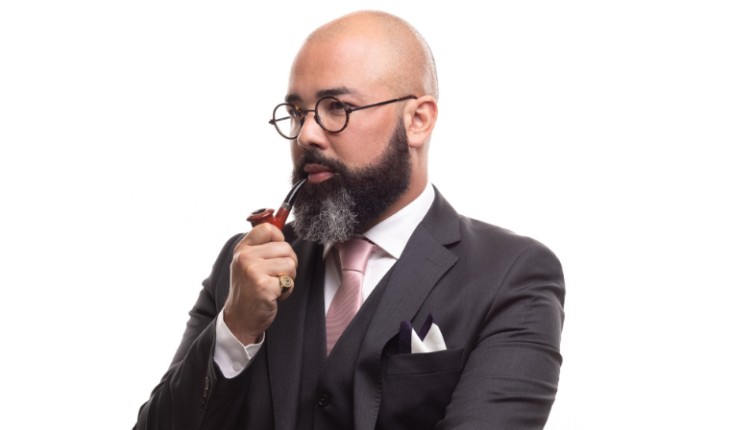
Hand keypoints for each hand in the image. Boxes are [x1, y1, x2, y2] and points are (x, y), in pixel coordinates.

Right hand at [223, 223, 296, 344]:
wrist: (240, 318)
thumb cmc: (249, 290)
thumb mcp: (247, 263)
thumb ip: (261, 246)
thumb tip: (279, 225)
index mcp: (242, 249)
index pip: (267, 228)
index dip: (279, 239)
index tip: (276, 253)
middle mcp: (245, 257)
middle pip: (285, 247)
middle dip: (288, 263)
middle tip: (276, 276)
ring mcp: (253, 271)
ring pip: (290, 264)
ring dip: (288, 278)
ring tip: (274, 285)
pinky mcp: (263, 286)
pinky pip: (289, 282)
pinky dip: (286, 291)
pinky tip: (274, 295)